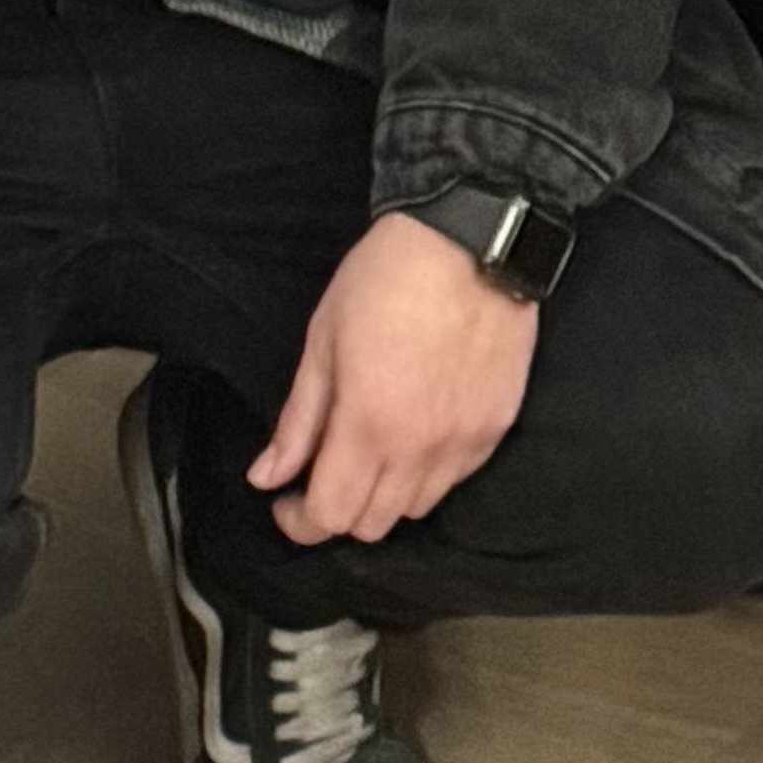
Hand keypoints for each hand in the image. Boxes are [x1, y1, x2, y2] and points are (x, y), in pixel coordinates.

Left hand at [250, 207, 541, 545]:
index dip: (299, 521)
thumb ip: (298, 420)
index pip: (330, 516)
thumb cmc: (386, 276)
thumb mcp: (324, 339)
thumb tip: (266, 478)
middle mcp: (420, 448)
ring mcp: (464, 442)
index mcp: (368, 424)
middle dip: (338, 509)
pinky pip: (455, 480)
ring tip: (374, 451)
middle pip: (372, 525)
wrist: (472, 236)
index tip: (286, 501)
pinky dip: (428, 474)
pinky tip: (417, 434)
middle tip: (325, 472)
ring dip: (385, 495)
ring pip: (415, 509)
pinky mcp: (496, 428)